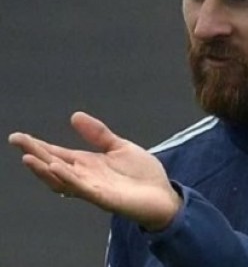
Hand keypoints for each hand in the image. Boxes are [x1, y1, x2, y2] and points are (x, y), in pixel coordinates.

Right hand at [8, 111, 181, 231]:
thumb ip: (98, 134)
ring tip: (28, 157)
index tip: (18, 136)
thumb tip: (74, 115)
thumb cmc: (142, 174)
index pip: (57, 154)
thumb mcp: (119, 147)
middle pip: (53, 165)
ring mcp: (92, 188)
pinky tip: (57, 168)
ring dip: (44, 169)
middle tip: (17, 140)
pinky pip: (82, 188)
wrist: (163, 195)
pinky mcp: (104, 197)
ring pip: (62, 180)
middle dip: (34, 153)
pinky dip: (68, 179)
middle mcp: (85, 176)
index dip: (38, 145)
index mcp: (87, 163)